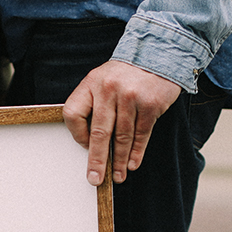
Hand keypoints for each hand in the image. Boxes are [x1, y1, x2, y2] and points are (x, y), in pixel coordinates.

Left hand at [63, 61, 181, 185]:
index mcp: (91, 83)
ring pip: (122, 137)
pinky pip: (141, 134)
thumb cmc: (125, 74)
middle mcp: (109, 89)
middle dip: (97, 160)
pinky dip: (137, 151)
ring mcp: (131, 96)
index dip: (77, 134)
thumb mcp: (102, 80)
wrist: (157, 53)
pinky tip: (133, 163)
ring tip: (117, 176)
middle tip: (95, 178)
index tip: (84, 146)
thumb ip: (94, 104)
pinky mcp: (150, 104)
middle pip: (99, 132)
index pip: (73, 113)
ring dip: (119, 160)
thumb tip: (90, 143)